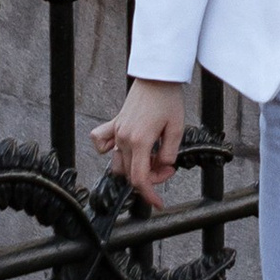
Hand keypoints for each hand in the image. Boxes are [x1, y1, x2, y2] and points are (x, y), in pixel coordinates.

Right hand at [95, 78, 191, 205]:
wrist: (157, 77)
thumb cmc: (168, 99)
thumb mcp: (177, 129)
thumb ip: (168, 153)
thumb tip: (163, 166)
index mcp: (139, 141)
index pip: (140, 179)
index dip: (150, 195)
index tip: (158, 203)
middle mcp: (124, 138)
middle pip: (131, 173)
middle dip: (151, 178)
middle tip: (167, 166)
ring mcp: (116, 131)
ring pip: (118, 163)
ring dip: (135, 168)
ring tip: (152, 157)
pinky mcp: (114, 124)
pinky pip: (102, 143)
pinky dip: (109, 151)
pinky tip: (126, 149)